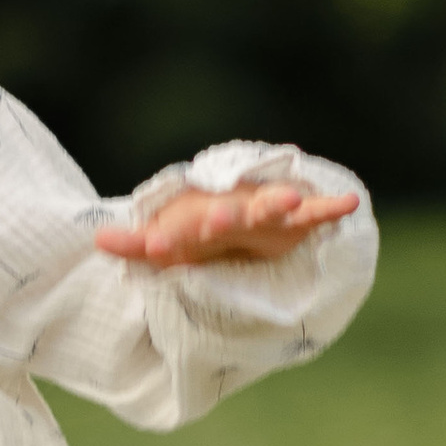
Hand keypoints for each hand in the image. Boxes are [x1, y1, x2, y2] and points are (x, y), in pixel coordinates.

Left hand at [97, 180, 358, 268]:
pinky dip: (331, 207)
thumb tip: (96, 239)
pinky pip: (314, 213)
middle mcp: (233, 211)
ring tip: (286, 199)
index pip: (182, 227)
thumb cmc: (194, 231)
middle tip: (217, 223)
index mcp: (199, 218)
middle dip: (225, 218)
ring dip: (277, 202)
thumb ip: (136, 243)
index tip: (157, 246)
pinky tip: (349, 200)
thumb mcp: (164, 242)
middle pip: (229, 213)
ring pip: (271, 206)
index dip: (171, 236)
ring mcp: (265, 213)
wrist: (231, 214)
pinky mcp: (294, 222)